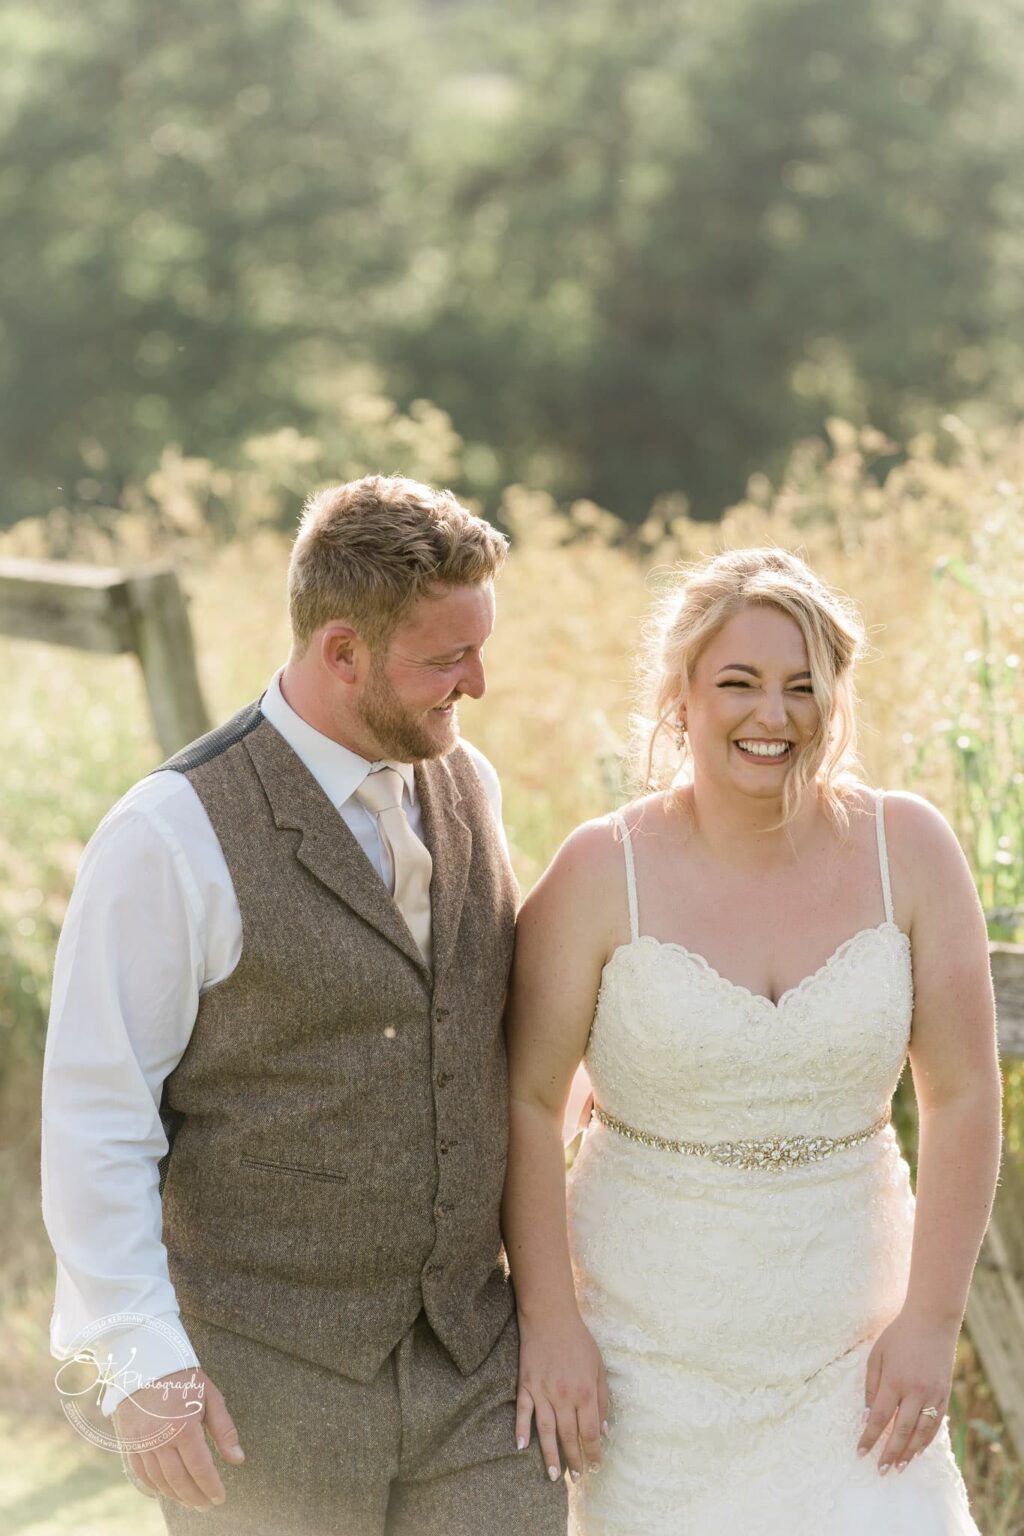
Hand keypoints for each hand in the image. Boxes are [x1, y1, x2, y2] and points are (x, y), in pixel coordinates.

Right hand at [114, 1367, 243, 1509]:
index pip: (200, 1468)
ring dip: (176, 1495)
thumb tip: (238, 1459)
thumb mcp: (210, 1396)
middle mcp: (160, 1439)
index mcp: (184, 1427)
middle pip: (179, 1480)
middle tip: (206, 1504)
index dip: (211, 1487)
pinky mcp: (128, 1441)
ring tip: (190, 1501)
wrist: (146, 1360)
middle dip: (195, 1496)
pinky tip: (166, 1491)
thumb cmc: (183, 1376)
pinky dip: (154, 1487)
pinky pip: (140, 1473)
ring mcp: (141, 1442)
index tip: (220, 1497)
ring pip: (159, 1481)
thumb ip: (224, 1430)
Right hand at [515, 1310, 607, 1483]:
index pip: (590, 1433)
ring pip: (546, 1431)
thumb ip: (603, 1399)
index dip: (593, 1453)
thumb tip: (604, 1430)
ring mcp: (543, 1391)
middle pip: (569, 1436)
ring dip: (550, 1455)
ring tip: (555, 1475)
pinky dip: (521, 1429)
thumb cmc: (578, 1341)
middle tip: (576, 1477)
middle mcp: (564, 1396)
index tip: (595, 1466)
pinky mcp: (526, 1385)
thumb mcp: (599, 1367)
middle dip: (574, 1459)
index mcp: (585, 1392)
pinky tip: (521, 1446)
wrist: (550, 1317)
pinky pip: (522, 1411)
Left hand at [857, 1310, 957, 1472]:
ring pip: (921, 1432)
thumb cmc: (898, 1336)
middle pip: (901, 1431)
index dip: (870, 1438)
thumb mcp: (876, 1355)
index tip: (860, 1453)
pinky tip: (918, 1450)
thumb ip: (871, 1386)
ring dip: (909, 1452)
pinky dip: (927, 1439)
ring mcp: (933, 1394)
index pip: (880, 1418)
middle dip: (890, 1453)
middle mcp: (915, 1391)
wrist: (932, 1322)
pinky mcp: (945, 1394)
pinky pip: (936, 1423)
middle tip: (881, 1470)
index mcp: (894, 1380)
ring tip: (899, 1467)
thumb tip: (868, 1416)